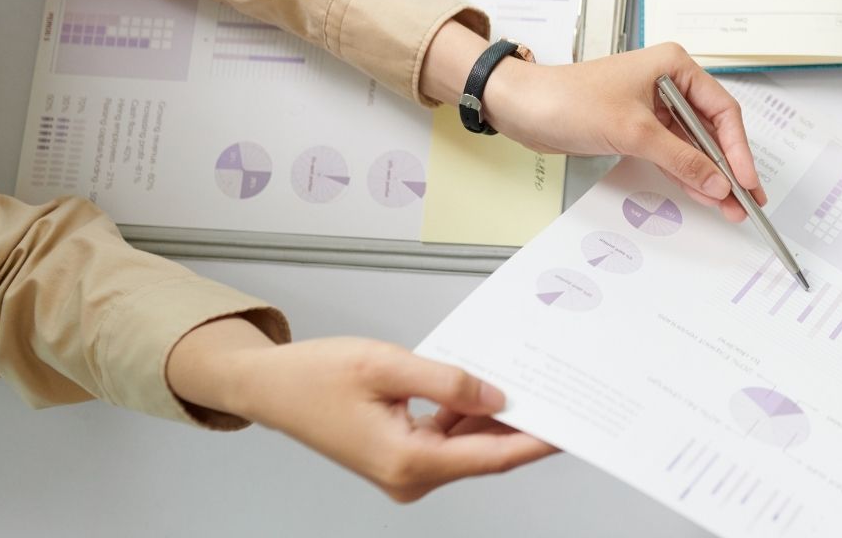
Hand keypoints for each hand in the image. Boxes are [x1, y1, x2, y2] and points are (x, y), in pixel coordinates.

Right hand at [167, 318, 557, 501]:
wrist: (270, 387)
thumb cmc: (314, 376)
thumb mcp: (388, 365)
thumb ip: (449, 382)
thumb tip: (497, 399)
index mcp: (407, 461)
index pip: (492, 457)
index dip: (536, 442)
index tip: (571, 428)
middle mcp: (409, 476)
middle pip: (485, 454)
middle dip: (523, 425)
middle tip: (561, 393)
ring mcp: (405, 470)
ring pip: (469, 446)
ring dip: (496, 418)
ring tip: (531, 383)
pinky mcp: (401, 457)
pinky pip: (450, 439)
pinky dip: (470, 417)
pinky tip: (488, 390)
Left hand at [421, 27, 762, 222]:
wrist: (524, 108)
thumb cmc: (568, 99)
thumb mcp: (633, 131)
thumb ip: (680, 157)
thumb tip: (716, 180)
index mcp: (675, 66)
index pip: (722, 110)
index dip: (738, 148)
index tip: (746, 179)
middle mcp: (669, 82)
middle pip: (713, 129)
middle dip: (729, 166)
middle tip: (748, 198)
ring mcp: (655, 105)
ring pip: (695, 144)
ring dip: (711, 174)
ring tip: (730, 205)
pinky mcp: (639, 126)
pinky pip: (674, 152)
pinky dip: (687, 172)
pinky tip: (703, 192)